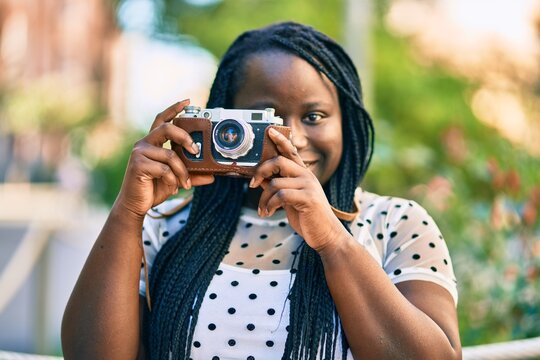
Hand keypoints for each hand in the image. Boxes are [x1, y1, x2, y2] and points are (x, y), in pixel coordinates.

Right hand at [115, 100, 214, 218]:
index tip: (187, 102)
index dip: (174, 109)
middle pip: (167, 128)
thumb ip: (192, 175)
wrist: (136, 205)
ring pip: (170, 154)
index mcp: (152, 142)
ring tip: (185, 184)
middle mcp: (144, 144)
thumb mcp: (176, 180)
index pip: (162, 119)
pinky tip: (172, 188)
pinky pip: (164, 169)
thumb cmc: (154, 189)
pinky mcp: (138, 165)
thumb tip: (212, 176)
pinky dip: (173, 180)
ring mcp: (139, 153)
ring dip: (182, 171)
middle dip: (185, 137)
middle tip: (196, 150)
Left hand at [249, 128, 344, 251]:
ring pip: (275, 183)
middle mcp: (307, 176)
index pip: (291, 152)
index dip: (280, 140)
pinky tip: (268, 213)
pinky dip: (270, 205)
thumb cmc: (308, 217)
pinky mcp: (308, 198)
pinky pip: (281, 195)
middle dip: (261, 171)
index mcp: (304, 174)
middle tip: (252, 185)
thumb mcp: (291, 200)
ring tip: (263, 210)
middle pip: (278, 161)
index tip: (269, 131)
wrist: (326, 235)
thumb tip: (261, 179)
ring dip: (263, 198)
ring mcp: (309, 186)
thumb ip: (280, 187)